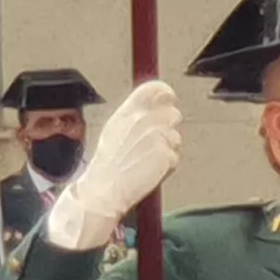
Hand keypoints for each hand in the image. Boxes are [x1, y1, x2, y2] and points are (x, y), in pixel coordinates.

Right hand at [43, 80, 183, 250]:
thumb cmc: (107, 165)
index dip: (166, 94)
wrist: (104, 190)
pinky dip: (166, 166)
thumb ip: (135, 114)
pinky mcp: (166, 155)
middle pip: (173, 114)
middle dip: (168, 128)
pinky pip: (175, 157)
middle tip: (153, 143)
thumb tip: (154, 104)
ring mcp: (157, 137)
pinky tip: (149, 171)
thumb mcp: (115, 129)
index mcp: (128, 111)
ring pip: (176, 138)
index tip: (169, 100)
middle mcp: (144, 120)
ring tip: (146, 160)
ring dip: (166, 149)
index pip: (156, 89)